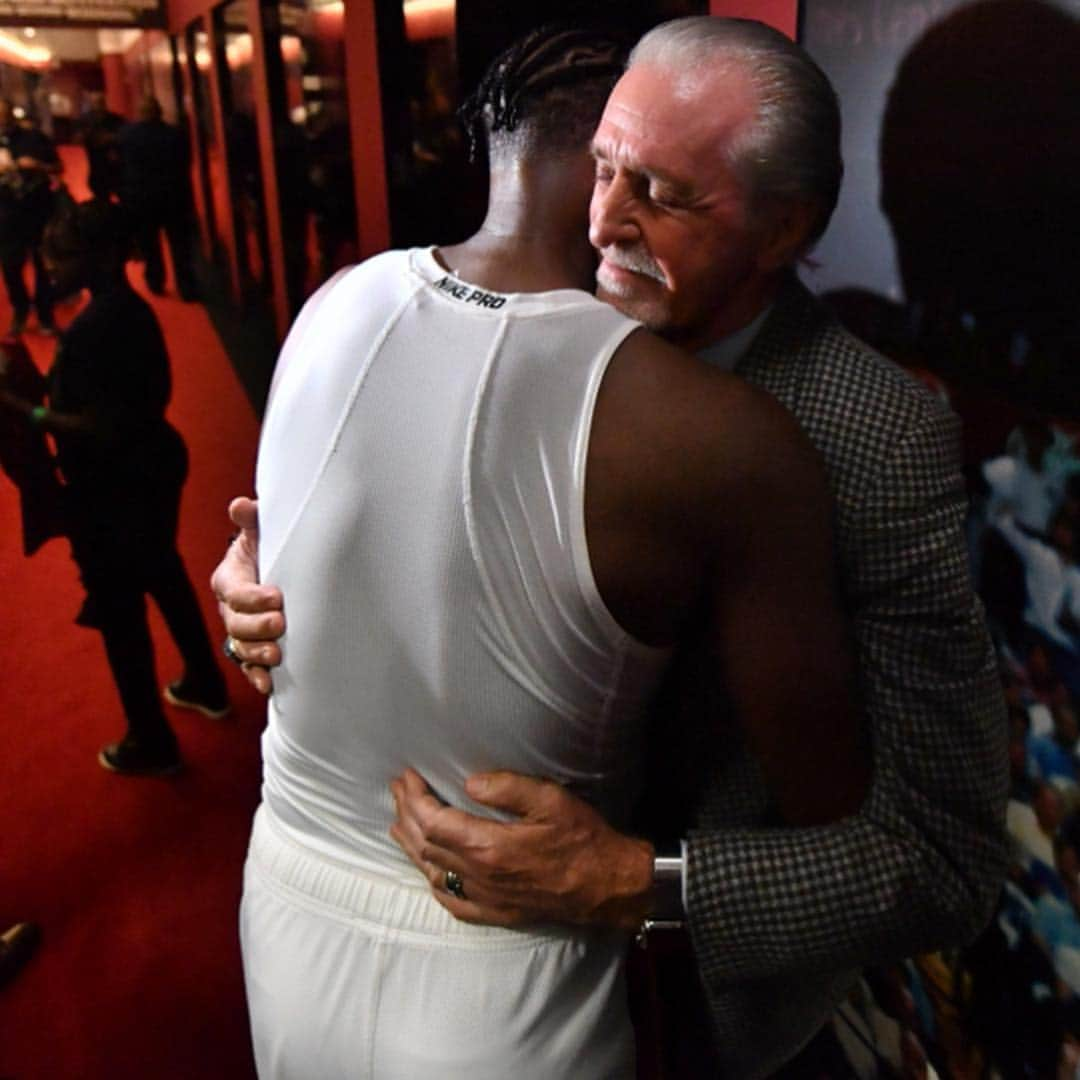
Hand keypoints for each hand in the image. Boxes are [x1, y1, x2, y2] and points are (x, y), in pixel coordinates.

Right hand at [210, 496, 282, 693]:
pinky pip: (249, 667)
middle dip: (257, 627)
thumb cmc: (271, 548)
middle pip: (235, 624)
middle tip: (280, 623)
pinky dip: (257, 677)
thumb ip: (253, 520)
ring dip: (257, 654)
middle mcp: (231, 608)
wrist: (280, 570)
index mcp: (229, 579)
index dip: (253, 597)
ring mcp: (241, 631)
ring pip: (241, 648)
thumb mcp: (262, 532)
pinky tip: (268, 685)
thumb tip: (241, 505)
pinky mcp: (253, 648)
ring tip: (277, 655)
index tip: (277, 597)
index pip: (235, 592)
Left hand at [389, 768, 653, 930]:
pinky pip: (451, 900)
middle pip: (426, 844)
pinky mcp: (495, 913)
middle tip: (399, 790)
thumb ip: (508, 788)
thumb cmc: (582, 839)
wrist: (608, 886)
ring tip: (399, 823)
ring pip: (433, 872)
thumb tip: (469, 783)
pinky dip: (432, 881)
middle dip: (407, 814)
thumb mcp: (551, 800)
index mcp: (488, 846)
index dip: (414, 798)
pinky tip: (428, 870)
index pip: (432, 821)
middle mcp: (479, 876)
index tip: (407, 777)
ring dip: (411, 845)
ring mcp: (485, 898)